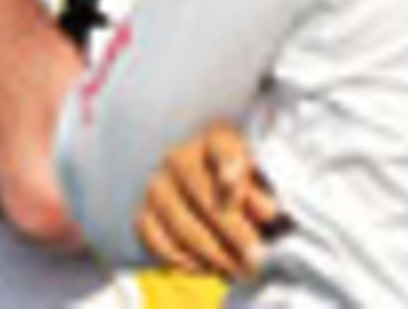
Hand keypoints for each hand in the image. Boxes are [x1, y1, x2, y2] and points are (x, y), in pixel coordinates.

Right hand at [136, 121, 285, 279]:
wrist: (207, 198)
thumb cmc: (246, 186)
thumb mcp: (261, 182)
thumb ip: (265, 192)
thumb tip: (265, 211)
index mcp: (216, 138)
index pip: (220, 146)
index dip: (227, 162)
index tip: (233, 182)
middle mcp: (180, 157)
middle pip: (202, 192)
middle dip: (232, 230)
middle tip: (256, 258)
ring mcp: (157, 186)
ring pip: (181, 224)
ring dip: (213, 254)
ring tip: (240, 270)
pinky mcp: (143, 215)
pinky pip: (159, 243)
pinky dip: (186, 261)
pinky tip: (210, 268)